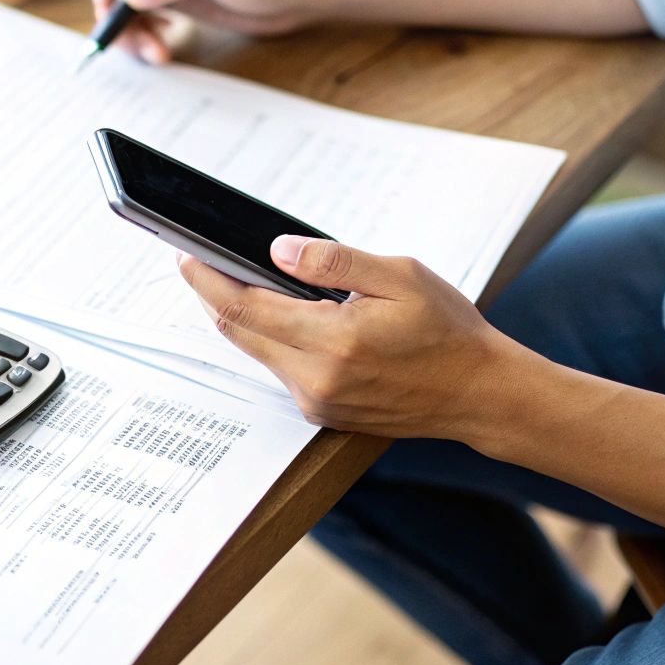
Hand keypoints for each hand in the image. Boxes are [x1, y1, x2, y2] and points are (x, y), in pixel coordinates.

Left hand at [177, 235, 520, 436]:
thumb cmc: (448, 331)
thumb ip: (333, 262)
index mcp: (333, 343)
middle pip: (238, 333)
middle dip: (213, 295)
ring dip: (242, 316)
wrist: (479, 393)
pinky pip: (279, 368)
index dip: (206, 280)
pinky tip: (277, 312)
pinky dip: (269, 337)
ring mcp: (316, 401)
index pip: (244, 309)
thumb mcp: (399, 276)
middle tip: (199, 259)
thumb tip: (277, 252)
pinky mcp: (321, 412)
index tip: (185, 254)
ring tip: (235, 278)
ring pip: (257, 351)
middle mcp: (315, 380)